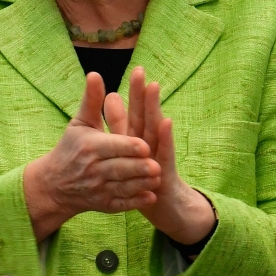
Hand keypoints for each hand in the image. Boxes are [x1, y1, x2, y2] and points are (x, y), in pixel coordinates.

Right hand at [23, 72, 161, 241]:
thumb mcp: (79, 123)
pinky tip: (150, 197)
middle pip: (119, 169)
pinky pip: (121, 205)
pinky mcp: (104, 205)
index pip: (112, 147)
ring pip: (123, 187)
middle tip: (156, 165)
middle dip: (137, 168)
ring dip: (141, 184)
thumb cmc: (70, 148)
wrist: (54, 185)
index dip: (129, 146)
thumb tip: (95, 74)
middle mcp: (93, 170)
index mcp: (90, 147)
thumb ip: (91, 100)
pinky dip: (136, 202)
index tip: (145, 145)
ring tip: (158, 177)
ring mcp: (99, 189)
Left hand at [104, 68, 215, 245]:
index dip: (135, 93)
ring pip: (156, 129)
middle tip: (141, 71)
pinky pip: (165, 151)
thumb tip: (110, 96)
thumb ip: (119, 123)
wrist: (163, 205)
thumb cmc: (143, 175)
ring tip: (154, 87)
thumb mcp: (128, 149)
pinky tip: (166, 121)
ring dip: (155, 108)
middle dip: (143, 93)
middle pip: (146, 115)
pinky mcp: (165, 169)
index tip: (136, 70)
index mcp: (138, 138)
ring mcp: (159, 155)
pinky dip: (165, 137)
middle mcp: (150, 143)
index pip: (136, 111)